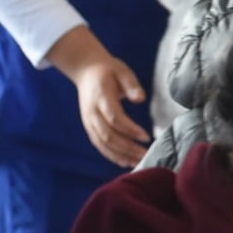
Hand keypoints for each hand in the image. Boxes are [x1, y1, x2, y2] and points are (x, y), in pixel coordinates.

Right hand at [48, 26, 149, 166]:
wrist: (86, 71)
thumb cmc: (108, 70)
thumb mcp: (121, 70)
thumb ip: (131, 84)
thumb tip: (140, 98)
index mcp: (100, 97)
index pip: (114, 118)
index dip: (129, 129)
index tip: (146, 136)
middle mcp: (92, 112)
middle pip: (108, 135)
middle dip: (128, 147)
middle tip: (146, 154)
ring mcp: (89, 122)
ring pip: (103, 143)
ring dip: (121, 155)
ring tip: (139, 162)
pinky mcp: (89, 127)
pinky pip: (99, 145)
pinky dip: (112, 155)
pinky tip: (126, 162)